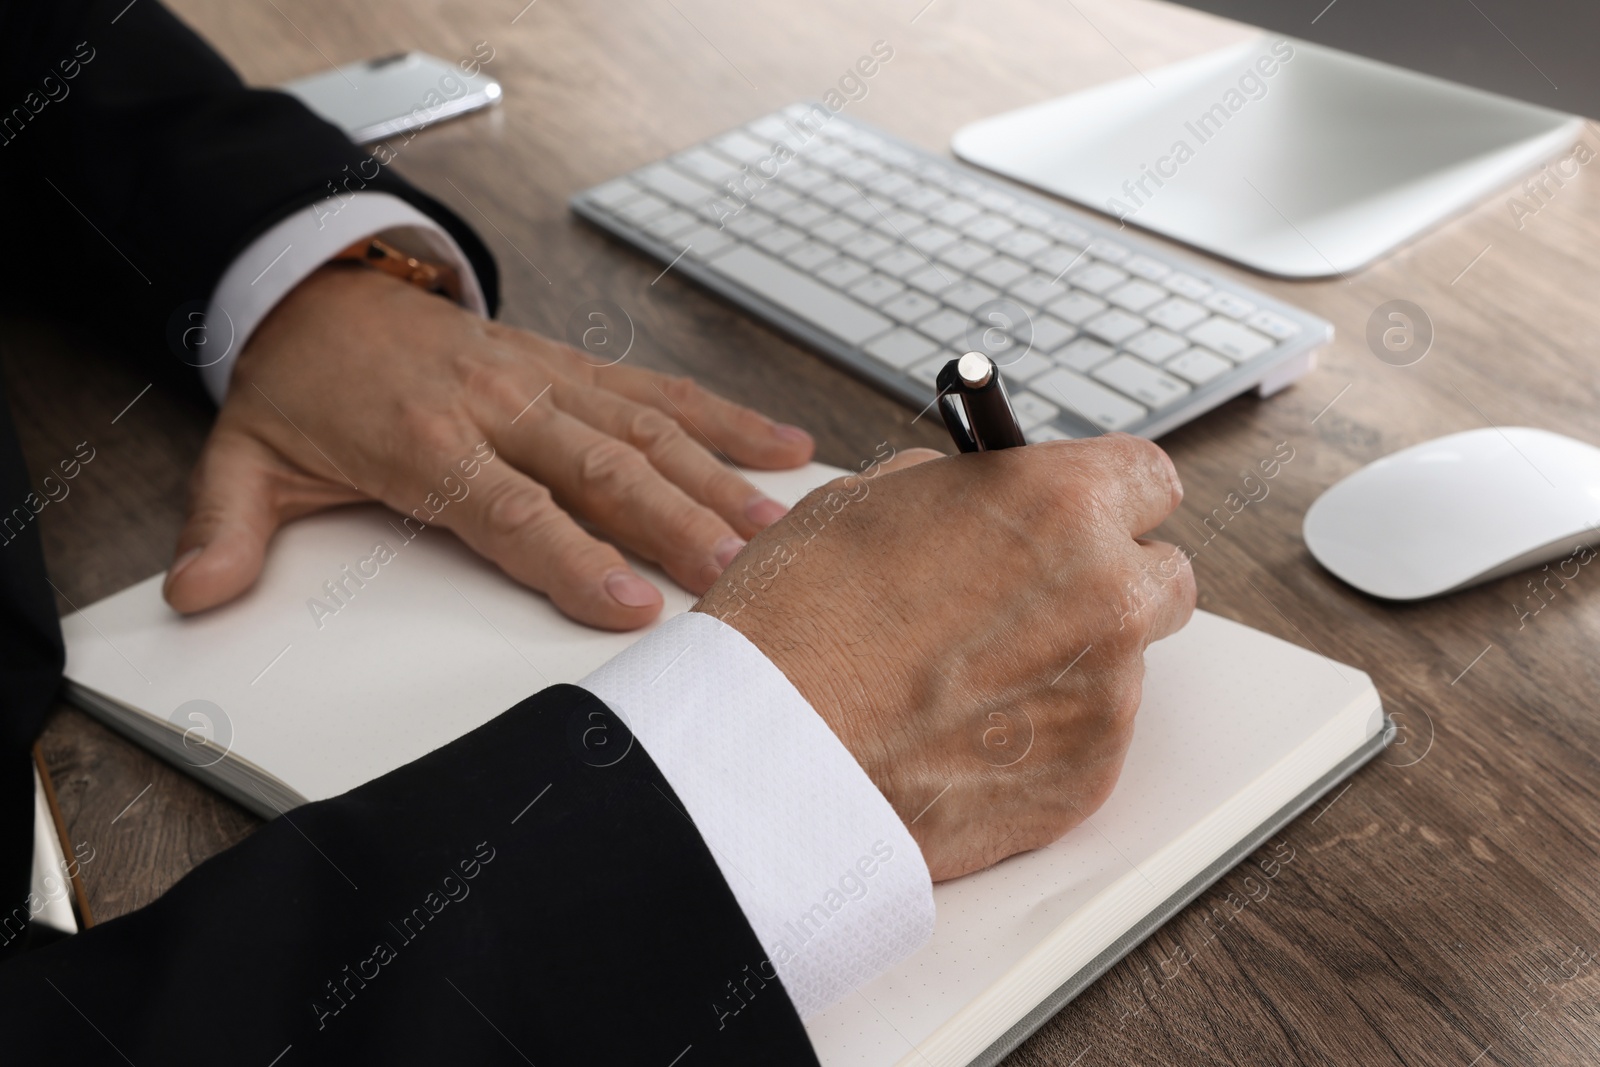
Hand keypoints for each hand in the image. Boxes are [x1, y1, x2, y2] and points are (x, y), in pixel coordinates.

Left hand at [163, 263, 813, 628]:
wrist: (325, 291)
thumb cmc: (304, 388)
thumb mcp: (247, 456)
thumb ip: (230, 528)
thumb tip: (197, 596)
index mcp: (427, 442)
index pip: (512, 511)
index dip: (575, 560)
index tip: (635, 606)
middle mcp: (500, 405)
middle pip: (602, 469)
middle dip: (677, 524)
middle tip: (739, 573)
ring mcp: (546, 378)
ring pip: (646, 427)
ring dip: (716, 476)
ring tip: (776, 524)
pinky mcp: (574, 364)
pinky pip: (657, 389)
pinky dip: (723, 416)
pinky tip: (781, 446)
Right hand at [696, 435, 1194, 880]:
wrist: (769, 752)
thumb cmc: (798, 620)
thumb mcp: (867, 501)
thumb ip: (960, 492)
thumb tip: (985, 499)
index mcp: (1060, 504)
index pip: (1150, 479)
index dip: (1110, 497)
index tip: (1087, 514)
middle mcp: (1107, 594)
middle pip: (1163, 577)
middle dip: (1110, 582)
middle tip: (1034, 600)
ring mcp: (1107, 695)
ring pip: (1121, 665)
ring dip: (1068, 664)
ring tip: (966, 683)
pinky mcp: (1087, 778)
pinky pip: (1087, 742)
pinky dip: (1040, 737)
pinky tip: (963, 734)